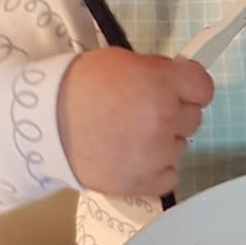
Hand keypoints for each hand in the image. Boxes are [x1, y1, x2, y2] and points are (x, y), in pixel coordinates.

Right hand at [57, 48, 212, 196]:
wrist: (42, 124)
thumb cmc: (78, 86)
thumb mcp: (121, 62)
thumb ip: (157, 72)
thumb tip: (179, 82)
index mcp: (160, 83)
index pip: (203, 88)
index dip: (189, 89)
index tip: (176, 91)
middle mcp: (163, 119)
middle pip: (192, 119)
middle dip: (173, 114)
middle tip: (141, 112)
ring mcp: (154, 154)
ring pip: (179, 147)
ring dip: (161, 142)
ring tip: (128, 136)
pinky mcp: (142, 183)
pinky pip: (169, 176)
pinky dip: (155, 169)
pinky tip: (131, 157)